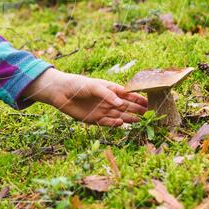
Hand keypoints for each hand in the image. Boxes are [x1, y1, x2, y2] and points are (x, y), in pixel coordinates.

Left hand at [21, 68, 148, 126]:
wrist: (60, 93)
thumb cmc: (77, 84)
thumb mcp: (93, 86)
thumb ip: (107, 94)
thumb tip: (120, 103)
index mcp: (109, 90)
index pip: (126, 95)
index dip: (137, 99)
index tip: (147, 102)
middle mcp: (107, 101)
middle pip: (125, 106)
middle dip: (136, 109)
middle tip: (147, 114)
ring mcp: (101, 110)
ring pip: (119, 115)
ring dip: (128, 118)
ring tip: (139, 121)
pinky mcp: (94, 119)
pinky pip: (107, 122)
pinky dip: (114, 123)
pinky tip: (121, 123)